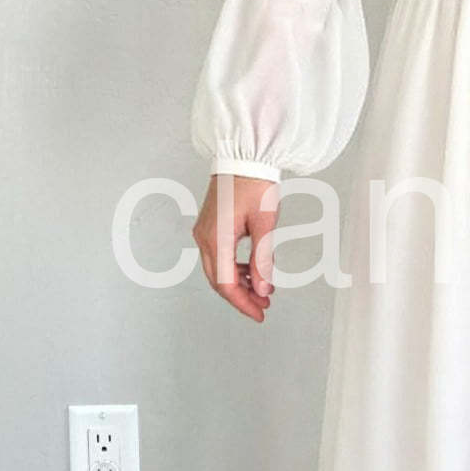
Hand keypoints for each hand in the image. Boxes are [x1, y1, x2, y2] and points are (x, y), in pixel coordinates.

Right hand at [193, 174, 279, 321]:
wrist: (243, 156)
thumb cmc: (255, 183)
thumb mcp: (265, 224)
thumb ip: (263, 259)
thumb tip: (262, 289)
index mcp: (216, 239)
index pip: (226, 284)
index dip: (243, 303)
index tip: (259, 314)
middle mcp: (204, 238)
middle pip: (219, 280)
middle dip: (241, 297)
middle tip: (263, 307)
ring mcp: (204, 231)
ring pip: (218, 269)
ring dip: (239, 283)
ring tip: (263, 290)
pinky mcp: (209, 226)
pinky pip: (219, 255)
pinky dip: (235, 267)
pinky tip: (253, 270)